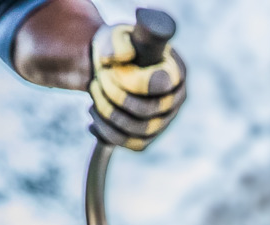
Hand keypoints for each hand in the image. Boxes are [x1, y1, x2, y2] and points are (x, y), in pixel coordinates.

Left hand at [88, 20, 186, 151]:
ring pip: (139, 130)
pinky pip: (132, 144)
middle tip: (97, 79)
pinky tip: (93, 114)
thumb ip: (118, 42)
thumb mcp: (117, 35)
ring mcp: (165, 121)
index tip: (110, 71)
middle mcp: (176, 99)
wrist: (109, 66)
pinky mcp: (149, 137)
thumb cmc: (117, 48)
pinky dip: (108, 132)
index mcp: (176, 71)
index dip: (133, 81)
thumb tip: (121, 58)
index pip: (161, 83)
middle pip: (148, 110)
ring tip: (93, 95)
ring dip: (108, 113)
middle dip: (114, 96)